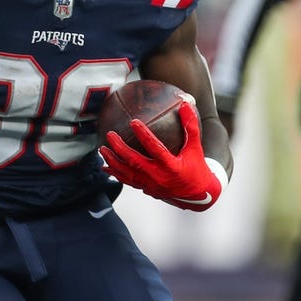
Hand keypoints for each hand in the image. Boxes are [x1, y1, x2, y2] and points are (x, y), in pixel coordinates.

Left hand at [99, 102, 224, 210]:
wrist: (198, 195)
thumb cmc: (197, 168)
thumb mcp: (196, 148)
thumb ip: (191, 127)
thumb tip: (185, 104)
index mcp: (171, 166)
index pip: (156, 149)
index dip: (144, 135)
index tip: (133, 122)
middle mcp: (159, 177)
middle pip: (135, 162)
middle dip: (119, 149)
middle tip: (110, 135)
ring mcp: (151, 185)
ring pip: (127, 174)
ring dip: (113, 161)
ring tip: (102, 149)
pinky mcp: (146, 189)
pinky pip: (128, 181)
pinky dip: (116, 174)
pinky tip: (105, 166)